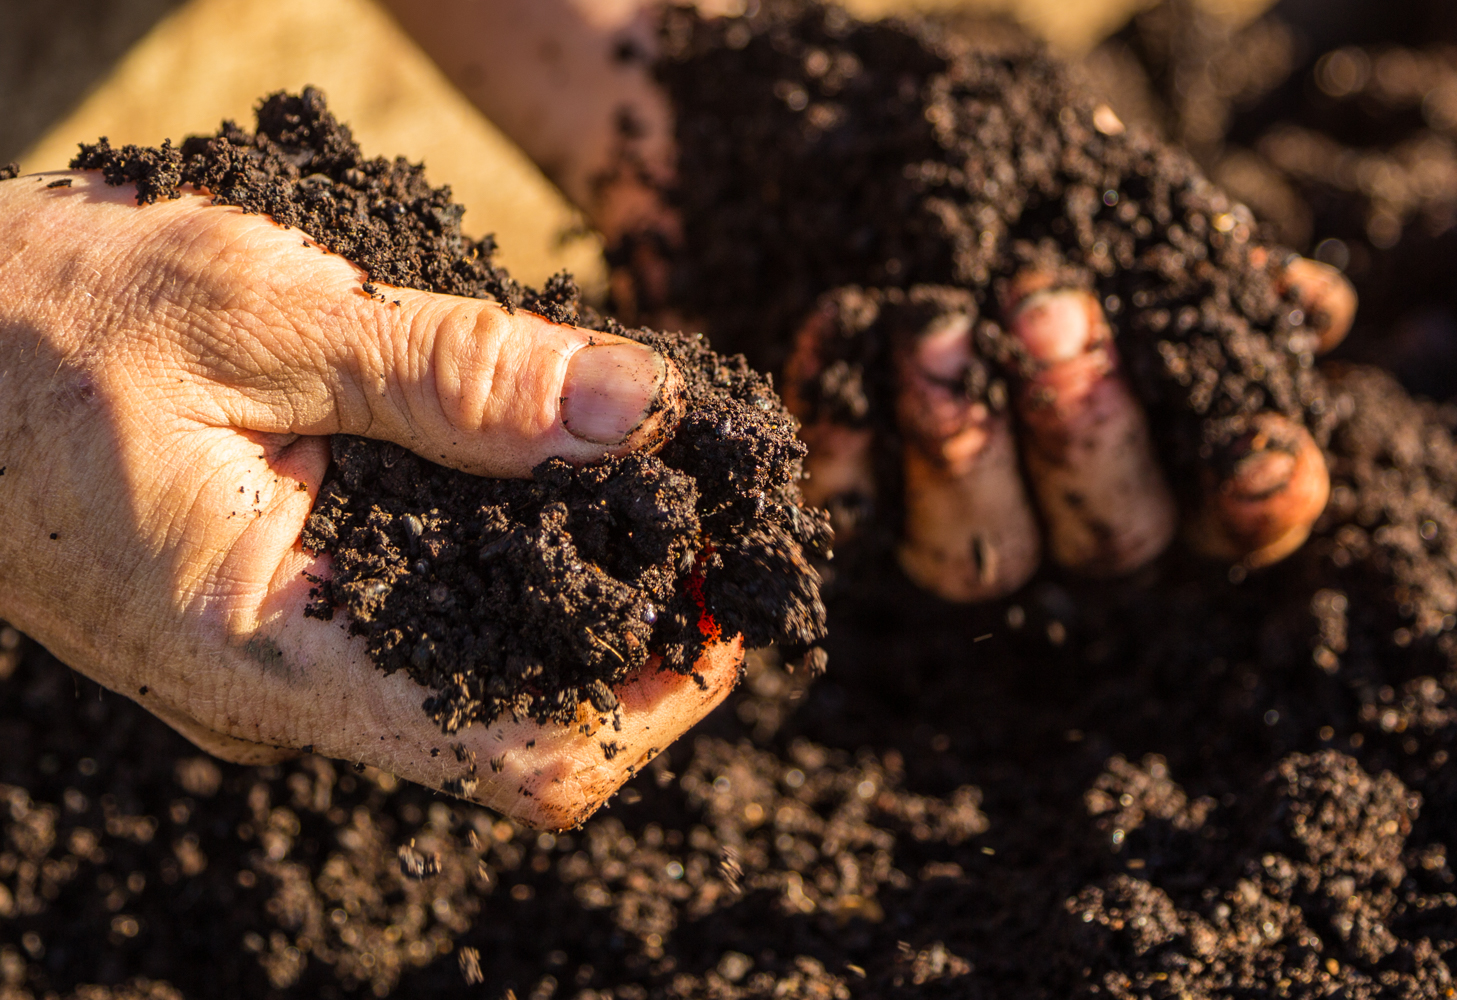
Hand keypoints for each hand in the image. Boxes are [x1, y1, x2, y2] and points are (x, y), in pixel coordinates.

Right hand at [0, 171, 738, 828]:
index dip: (657, 694)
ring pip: (477, 664)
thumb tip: (635, 408)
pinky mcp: (280, 612)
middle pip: (519, 715)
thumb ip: (452, 372)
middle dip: (636, 623)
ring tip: (638, 475)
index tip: (727, 593)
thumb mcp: (256, 314)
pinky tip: (533, 470)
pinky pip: (421, 615)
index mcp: (270, 654)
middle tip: (703, 507)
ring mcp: (281, 660)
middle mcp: (285, 690)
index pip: (519, 756)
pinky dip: (502, 553)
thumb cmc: (46, 319)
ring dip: (575, 581)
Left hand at [383, 0, 1357, 600]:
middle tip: (1044, 308)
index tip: (1255, 448)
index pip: (1230, 510)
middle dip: (1089, 433)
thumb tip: (1306, 307)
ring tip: (932, 325)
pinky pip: (840, 511)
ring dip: (966, 450)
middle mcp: (1040, 485)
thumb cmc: (935, 138)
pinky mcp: (820, 491)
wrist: (757, 121)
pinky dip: (842, 424)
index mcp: (1133, 415)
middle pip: (1110, 543)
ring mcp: (930, 500)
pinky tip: (838, 324)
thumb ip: (1171, 243)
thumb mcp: (1060, 170)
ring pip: (978, 564)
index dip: (1260, 497)